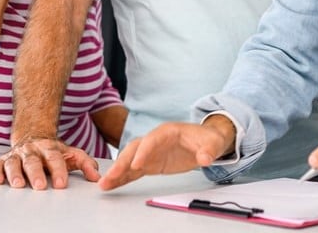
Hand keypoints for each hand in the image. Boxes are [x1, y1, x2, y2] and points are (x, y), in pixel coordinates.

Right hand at [0, 137, 99, 189]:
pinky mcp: (3, 160)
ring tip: (18, 184)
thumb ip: (85, 164)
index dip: (58, 170)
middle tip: (40, 186)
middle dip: (36, 174)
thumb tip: (97, 177)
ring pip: (14, 163)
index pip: (54, 158)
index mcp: (49, 148)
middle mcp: (31, 150)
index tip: (62, 183)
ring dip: (15, 173)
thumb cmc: (53, 151)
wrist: (34, 136)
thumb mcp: (72, 154)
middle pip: (33, 161)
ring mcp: (17, 155)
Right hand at [98, 119, 233, 190]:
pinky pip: (133, 171)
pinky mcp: (149, 163)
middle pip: (134, 149)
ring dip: (116, 171)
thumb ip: (209, 150)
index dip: (143, 152)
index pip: (152, 140)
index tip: (136, 165)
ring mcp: (150, 152)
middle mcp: (154, 140)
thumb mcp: (214, 143)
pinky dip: (122, 178)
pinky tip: (111, 186)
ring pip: (129, 160)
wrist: (207, 142)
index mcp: (168, 131)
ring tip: (103, 184)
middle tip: (110, 176)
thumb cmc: (208, 139)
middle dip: (122, 162)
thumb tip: (205, 158)